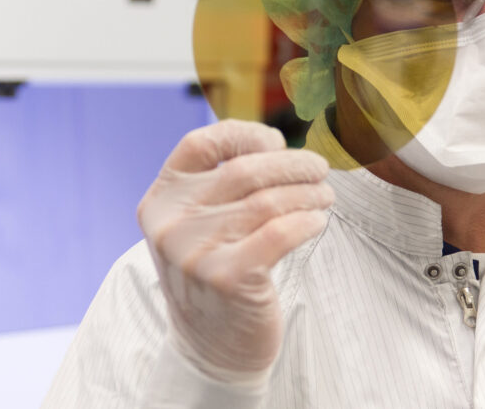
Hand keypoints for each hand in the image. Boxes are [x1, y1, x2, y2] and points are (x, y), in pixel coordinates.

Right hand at [138, 120, 333, 381]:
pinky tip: (317, 222)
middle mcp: (170, 223)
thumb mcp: (197, 225)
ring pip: (268, 201)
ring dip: (307, 193)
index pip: (200, 144)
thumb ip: (219, 186)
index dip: (244, 135)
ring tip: (324, 196)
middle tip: (318, 169)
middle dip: (292, 164)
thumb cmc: (215, 274)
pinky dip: (307, 221)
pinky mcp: (225, 277)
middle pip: (244, 170)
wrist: (210, 348)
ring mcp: (195, 252)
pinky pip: (280, 232)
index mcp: (160, 200)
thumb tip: (277, 145)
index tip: (275, 142)